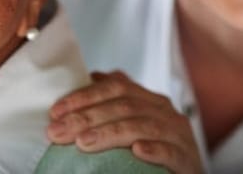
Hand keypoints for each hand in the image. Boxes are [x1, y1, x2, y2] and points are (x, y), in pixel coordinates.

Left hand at [47, 71, 202, 173]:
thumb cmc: (155, 149)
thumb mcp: (131, 124)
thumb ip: (112, 105)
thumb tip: (86, 84)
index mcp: (148, 99)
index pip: (114, 88)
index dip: (84, 96)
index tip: (55, 111)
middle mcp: (164, 111)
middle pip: (123, 106)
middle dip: (86, 118)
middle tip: (57, 131)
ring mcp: (178, 134)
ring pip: (142, 126)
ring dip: (110, 133)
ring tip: (83, 142)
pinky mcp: (187, 158)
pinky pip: (170, 151)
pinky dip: (153, 149)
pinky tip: (136, 152)